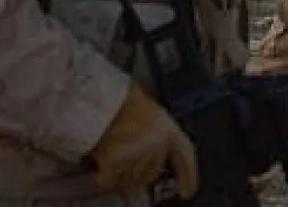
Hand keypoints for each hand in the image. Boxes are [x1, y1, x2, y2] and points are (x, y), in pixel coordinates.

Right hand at [90, 83, 198, 197]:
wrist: (99, 101)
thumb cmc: (123, 97)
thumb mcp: (149, 108)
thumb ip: (157, 130)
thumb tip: (157, 142)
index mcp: (169, 131)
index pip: (185, 157)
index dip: (188, 175)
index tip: (187, 191)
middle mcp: (157, 149)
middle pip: (152, 172)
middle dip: (141, 168)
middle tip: (127, 156)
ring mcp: (136, 161)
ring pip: (131, 179)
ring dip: (123, 172)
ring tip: (113, 152)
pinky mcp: (113, 168)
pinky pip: (109, 180)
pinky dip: (104, 175)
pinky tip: (99, 162)